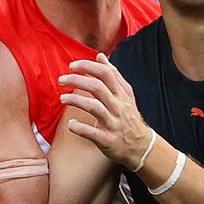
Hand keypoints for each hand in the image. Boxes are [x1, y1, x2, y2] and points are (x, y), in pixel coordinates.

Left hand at [59, 54, 153, 170]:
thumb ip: (114, 75)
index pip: (105, 73)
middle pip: (97, 87)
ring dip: (76, 100)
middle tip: (61, 80)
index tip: (72, 65)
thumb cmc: (130, 119)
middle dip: (77, 80)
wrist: (142, 147)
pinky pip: (91, 132)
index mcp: (121, 95)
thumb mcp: (126, 95)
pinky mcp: (108, 140)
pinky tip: (71, 125)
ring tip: (62, 98)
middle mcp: (118, 107)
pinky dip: (79, 127)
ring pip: (94, 107)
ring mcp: (113, 124)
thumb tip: (101, 56)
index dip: (88, 66)